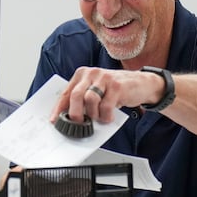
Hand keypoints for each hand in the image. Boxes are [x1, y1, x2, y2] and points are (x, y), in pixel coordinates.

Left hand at [50, 66, 164, 123]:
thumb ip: (83, 100)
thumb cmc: (115, 89)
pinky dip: (105, 115)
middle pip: (76, 95)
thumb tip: (69, 117)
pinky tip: (108, 116)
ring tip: (99, 117)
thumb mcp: (96, 90)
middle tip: (78, 123)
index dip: (59, 108)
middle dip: (75, 113)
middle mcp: (91, 74)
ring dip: (93, 114)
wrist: (142, 83)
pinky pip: (106, 105)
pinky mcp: (117, 85)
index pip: (66, 92)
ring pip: (90, 100)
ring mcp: (104, 78)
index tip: (55, 120)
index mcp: (82, 74)